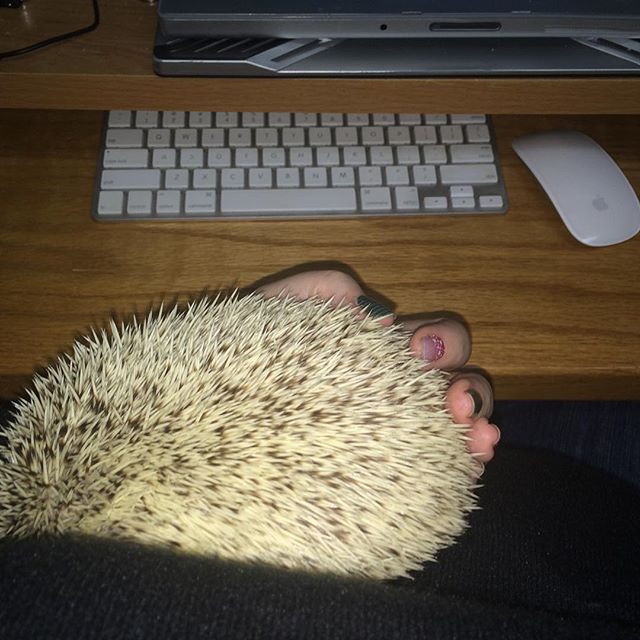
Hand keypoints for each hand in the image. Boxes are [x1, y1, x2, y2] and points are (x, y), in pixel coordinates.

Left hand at [257, 269, 499, 466]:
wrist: (205, 419)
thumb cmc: (236, 363)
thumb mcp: (271, 311)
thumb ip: (317, 288)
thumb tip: (373, 309)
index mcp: (370, 349)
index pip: (427, 341)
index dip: (439, 342)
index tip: (415, 352)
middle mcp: (388, 386)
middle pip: (451, 384)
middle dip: (463, 383)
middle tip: (447, 398)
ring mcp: (388, 428)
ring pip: (456, 421)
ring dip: (475, 423)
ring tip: (474, 437)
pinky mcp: (383, 468)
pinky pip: (439, 464)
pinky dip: (465, 461)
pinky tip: (470, 464)